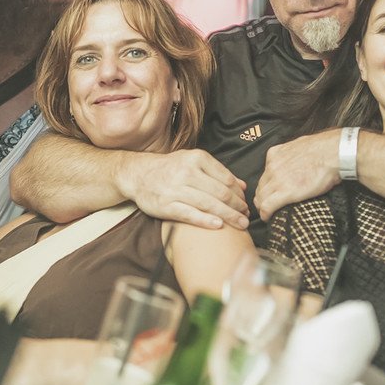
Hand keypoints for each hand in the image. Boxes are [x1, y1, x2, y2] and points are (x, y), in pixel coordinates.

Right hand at [117, 149, 247, 229]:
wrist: (138, 174)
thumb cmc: (170, 169)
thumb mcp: (193, 162)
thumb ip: (218, 172)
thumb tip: (242, 186)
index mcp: (196, 158)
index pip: (226, 178)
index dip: (238, 194)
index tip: (245, 204)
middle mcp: (186, 172)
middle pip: (220, 193)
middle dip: (237, 207)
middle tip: (247, 216)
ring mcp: (175, 189)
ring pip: (209, 204)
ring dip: (228, 216)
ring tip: (240, 224)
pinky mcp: (166, 205)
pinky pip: (190, 214)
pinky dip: (206, 220)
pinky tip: (219, 226)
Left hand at [254, 129, 340, 221]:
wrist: (333, 153)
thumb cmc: (324, 149)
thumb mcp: (299, 146)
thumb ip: (291, 155)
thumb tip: (295, 161)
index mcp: (275, 154)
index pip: (263, 174)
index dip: (265, 185)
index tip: (268, 191)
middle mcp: (273, 166)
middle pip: (260, 187)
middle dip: (261, 197)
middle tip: (265, 204)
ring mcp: (277, 180)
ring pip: (260, 197)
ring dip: (262, 207)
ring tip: (266, 213)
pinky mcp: (286, 192)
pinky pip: (267, 206)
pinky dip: (265, 214)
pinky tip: (268, 217)